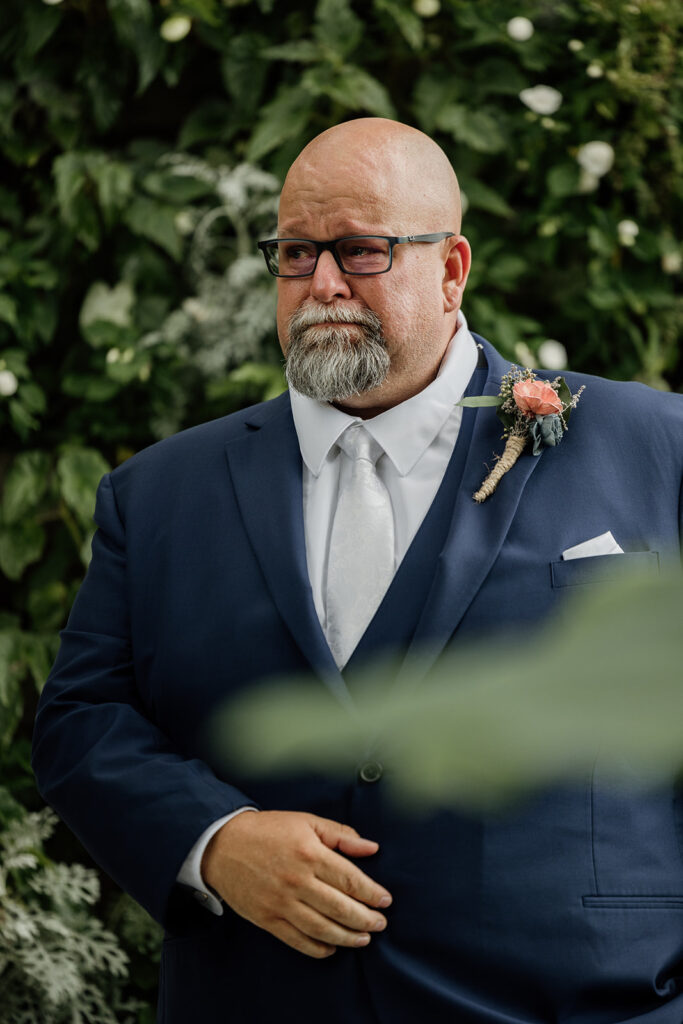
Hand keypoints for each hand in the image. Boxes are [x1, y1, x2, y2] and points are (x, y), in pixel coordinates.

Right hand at [201, 810, 391, 958]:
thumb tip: (371, 848)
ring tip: (363, 939)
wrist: (222, 845)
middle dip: (365, 919)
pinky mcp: (267, 919)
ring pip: (322, 928)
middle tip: (380, 924)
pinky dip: (317, 948)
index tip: (385, 901)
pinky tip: (332, 947)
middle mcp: (297, 881)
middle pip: (340, 908)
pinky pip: (297, 940)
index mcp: (310, 853)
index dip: (371, 893)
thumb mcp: (306, 822)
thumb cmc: (268, 831)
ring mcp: (281, 903)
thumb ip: (340, 835)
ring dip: (347, 937)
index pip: (350, 879)